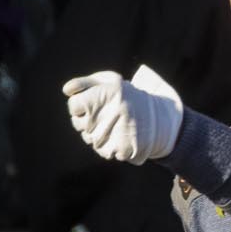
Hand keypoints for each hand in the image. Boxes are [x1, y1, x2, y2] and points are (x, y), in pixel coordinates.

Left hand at [62, 65, 183, 163]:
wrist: (164, 121)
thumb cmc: (132, 98)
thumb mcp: (113, 81)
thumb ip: (86, 82)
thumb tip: (66, 91)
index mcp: (108, 92)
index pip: (74, 104)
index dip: (81, 105)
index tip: (95, 104)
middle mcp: (111, 112)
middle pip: (78, 122)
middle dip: (88, 119)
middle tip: (106, 115)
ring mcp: (116, 133)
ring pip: (88, 138)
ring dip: (96, 133)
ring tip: (114, 126)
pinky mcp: (120, 150)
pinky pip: (101, 150)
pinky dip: (107, 146)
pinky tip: (119, 137)